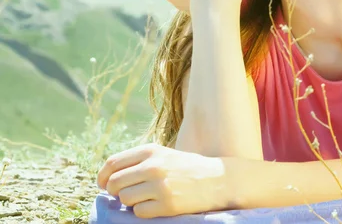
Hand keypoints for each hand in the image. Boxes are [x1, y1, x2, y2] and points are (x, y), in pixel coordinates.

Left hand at [96, 143, 233, 217]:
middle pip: (114, 183)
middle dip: (114, 192)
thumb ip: (138, 161)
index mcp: (150, 150)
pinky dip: (143, 211)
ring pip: (124, 198)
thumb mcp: (163, 155)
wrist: (217, 179)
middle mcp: (153, 166)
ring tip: (145, 197)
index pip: (112, 164)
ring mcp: (160, 186)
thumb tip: (107, 177)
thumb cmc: (186, 167)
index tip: (103, 184)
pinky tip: (156, 205)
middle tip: (123, 194)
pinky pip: (139, 212)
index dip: (102, 177)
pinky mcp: (166, 204)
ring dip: (130, 202)